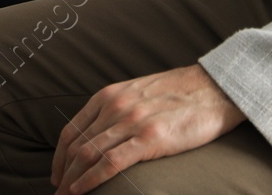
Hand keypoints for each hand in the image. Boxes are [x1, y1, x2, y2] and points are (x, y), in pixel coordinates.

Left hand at [49, 63, 245, 194]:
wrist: (214, 88)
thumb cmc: (179, 94)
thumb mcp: (138, 94)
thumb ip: (117, 110)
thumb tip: (101, 135)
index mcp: (109, 95)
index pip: (72, 130)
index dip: (60, 156)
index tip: (57, 174)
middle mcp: (115, 106)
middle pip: (76, 145)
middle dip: (63, 172)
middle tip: (57, 191)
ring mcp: (131, 121)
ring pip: (89, 154)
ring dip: (72, 179)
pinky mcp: (149, 138)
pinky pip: (111, 162)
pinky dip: (91, 179)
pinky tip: (82, 190)